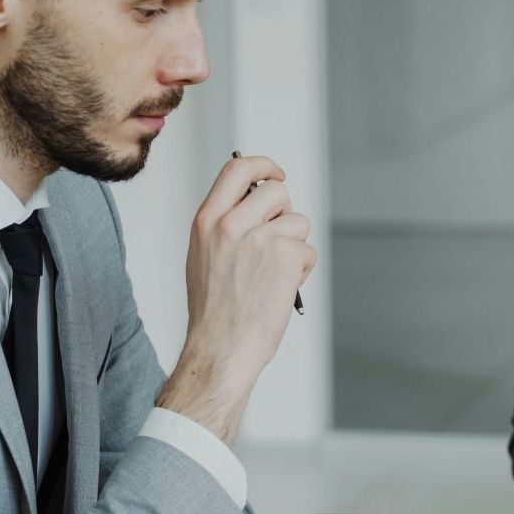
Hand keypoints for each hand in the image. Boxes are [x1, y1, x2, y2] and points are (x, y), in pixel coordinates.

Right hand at [163, 155, 316, 442]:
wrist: (220, 349)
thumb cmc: (215, 312)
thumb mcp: (204, 257)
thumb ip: (227, 226)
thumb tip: (261, 204)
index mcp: (206, 221)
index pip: (237, 170)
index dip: (263, 165)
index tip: (277, 174)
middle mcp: (230, 223)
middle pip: (277, 191)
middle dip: (286, 214)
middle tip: (279, 241)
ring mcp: (259, 237)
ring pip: (298, 222)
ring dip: (295, 247)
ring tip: (273, 275)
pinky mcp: (285, 254)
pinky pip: (308, 250)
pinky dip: (302, 270)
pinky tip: (282, 289)